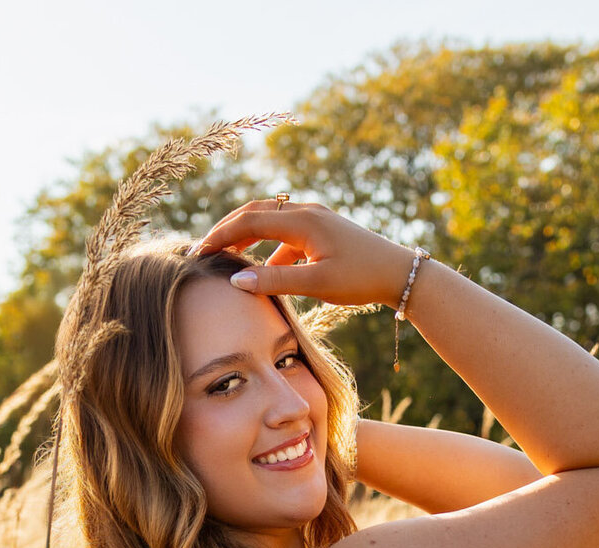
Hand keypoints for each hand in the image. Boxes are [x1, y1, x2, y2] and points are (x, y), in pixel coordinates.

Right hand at [192, 199, 413, 310]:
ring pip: (270, 222)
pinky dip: (270, 249)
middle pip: (255, 213)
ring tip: (227, 258)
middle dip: (228, 230)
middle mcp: (306, 212)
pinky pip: (287, 235)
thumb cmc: (361, 279)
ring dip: (247, 238)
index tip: (199, 253)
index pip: (249, 220)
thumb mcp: (317, 284)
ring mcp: (315, 219)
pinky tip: (265, 271)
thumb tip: (236, 281)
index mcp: (302, 220)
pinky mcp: (323, 231)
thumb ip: (276, 281)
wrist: (399, 274)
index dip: (221, 235)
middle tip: (205, 249)